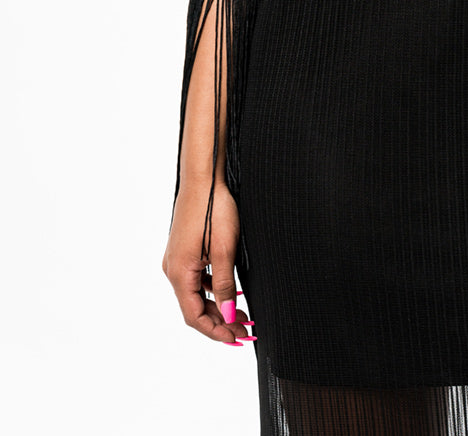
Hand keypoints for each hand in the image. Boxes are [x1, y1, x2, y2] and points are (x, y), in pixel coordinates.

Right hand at [162, 180, 254, 345]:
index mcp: (179, 273)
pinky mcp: (184, 250)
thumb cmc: (214, 208)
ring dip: (217, 307)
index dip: (216, 332)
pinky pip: (195, 279)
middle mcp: (173, 269)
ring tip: (241, 314)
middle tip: (245, 330)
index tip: (237, 339)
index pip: (194, 317)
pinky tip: (229, 291)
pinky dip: (211, 290)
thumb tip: (229, 316)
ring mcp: (176, 259)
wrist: (203, 177)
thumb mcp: (225, 251)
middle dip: (219, 322)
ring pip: (195, 294)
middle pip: (194, 308)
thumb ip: (225, 286)